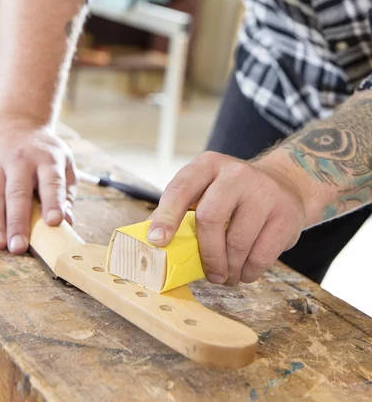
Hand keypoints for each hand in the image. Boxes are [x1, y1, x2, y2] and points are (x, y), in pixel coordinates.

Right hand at [0, 116, 76, 253]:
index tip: (55, 222)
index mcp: (47, 159)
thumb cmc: (43, 152)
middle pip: (19, 192)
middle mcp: (21, 158)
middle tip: (19, 247)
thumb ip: (65, 193)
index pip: (52, 182)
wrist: (16, 121)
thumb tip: (66, 221)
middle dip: (18, 221)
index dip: (54, 201)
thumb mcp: (64, 164)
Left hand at [147, 152, 305, 285]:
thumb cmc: (234, 196)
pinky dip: (249, 272)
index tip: (157, 241)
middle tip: (210, 274)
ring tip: (228, 275)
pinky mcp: (286, 213)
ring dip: (229, 269)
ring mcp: (264, 190)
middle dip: (207, 254)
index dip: (166, 217)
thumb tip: (153, 242)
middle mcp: (236, 173)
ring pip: (237, 242)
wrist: (285, 184)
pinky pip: (261, 255)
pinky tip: (246, 270)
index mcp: (208, 165)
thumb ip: (181, 211)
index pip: (181, 189)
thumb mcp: (206, 190)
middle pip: (210, 218)